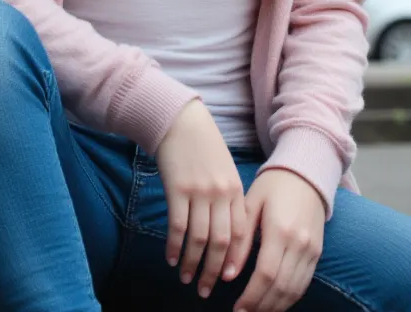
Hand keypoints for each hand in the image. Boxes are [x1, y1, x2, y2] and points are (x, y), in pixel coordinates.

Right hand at [156, 100, 250, 297]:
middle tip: (206, 291)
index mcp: (234, 189)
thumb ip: (228, 197)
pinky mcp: (177, 189)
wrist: (180, 120)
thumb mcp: (224, 169)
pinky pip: (177, 226)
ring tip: (186, 279)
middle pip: (220, 242)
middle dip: (214, 271)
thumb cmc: (203, 147)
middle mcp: (219, 193)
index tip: (229, 280)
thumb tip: (228, 233)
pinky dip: (174, 246)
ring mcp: (198, 192)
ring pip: (198, 239)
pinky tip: (170, 258)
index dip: (234, 260)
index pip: (240, 234)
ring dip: (192, 264)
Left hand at [234, 169, 325, 311]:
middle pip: (280, 287)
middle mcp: (299, 243)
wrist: (306, 173)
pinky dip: (290, 298)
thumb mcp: (251, 205)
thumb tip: (227, 274)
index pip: (266, 274)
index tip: (236, 308)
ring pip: (294, 290)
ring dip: (275, 306)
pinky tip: (275, 303)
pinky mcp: (317, 252)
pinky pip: (304, 283)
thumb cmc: (273, 186)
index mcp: (280, 229)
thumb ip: (240, 240)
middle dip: (261, 306)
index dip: (251, 296)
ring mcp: (311, 250)